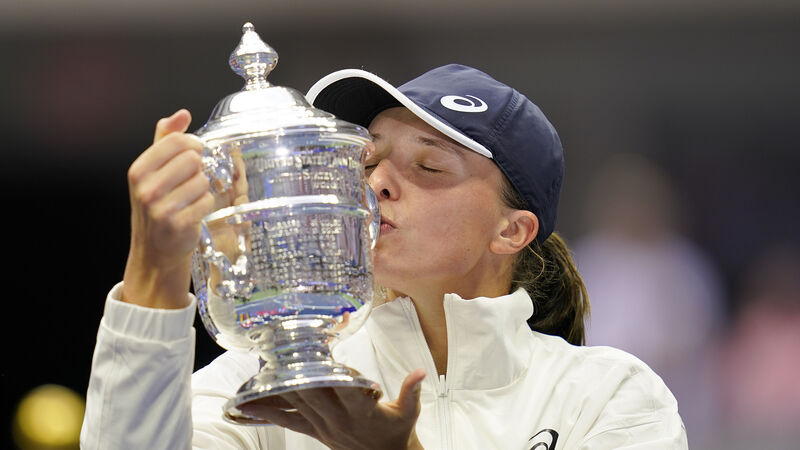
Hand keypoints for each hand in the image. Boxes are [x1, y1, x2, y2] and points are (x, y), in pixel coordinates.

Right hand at [122, 109, 213, 308]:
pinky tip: (194, 211)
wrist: (155, 249)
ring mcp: (160, 208)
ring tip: (190, 199)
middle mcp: (145, 188)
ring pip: (202, 180)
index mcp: (138, 170)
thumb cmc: (156, 205)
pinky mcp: (178, 224)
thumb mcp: (153, 171)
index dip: (193, 145)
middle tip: (190, 181)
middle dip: (198, 169)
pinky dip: (206, 205)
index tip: (194, 154)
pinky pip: (207, 201)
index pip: (177, 141)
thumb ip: (165, 140)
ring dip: (202, 189)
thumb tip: (182, 114)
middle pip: (193, 159)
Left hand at [241, 369, 426, 449]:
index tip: (322, 352)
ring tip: (259, 369)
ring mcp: (324, 426)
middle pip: (313, 393)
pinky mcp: (315, 432)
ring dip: (278, 386)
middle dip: (296, 372)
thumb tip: (420, 372)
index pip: (345, 389)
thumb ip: (412, 390)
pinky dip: (268, 412)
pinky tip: (247, 405)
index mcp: (362, 411)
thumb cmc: (396, 431)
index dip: (333, 371)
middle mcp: (339, 419)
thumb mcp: (409, 412)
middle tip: (279, 350)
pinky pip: (288, 421)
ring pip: (297, 404)